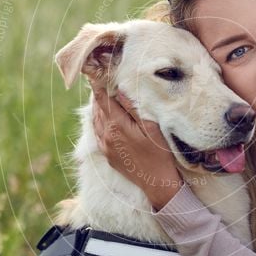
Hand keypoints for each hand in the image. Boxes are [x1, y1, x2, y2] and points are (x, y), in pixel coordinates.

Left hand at [90, 84, 183, 209]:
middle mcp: (106, 135)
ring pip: (95, 120)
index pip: (103, 99)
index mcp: (117, 125)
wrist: (156, 183)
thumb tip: (120, 91)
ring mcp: (105, 146)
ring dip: (98, 107)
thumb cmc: (159, 153)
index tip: (98, 73)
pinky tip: (104, 116)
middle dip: (99, 94)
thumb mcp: (152, 127)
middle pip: (98, 108)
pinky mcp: (107, 154)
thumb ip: (134, 108)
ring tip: (102, 94)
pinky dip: (99, 120)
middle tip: (101, 79)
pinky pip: (97, 132)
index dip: (100, 85)